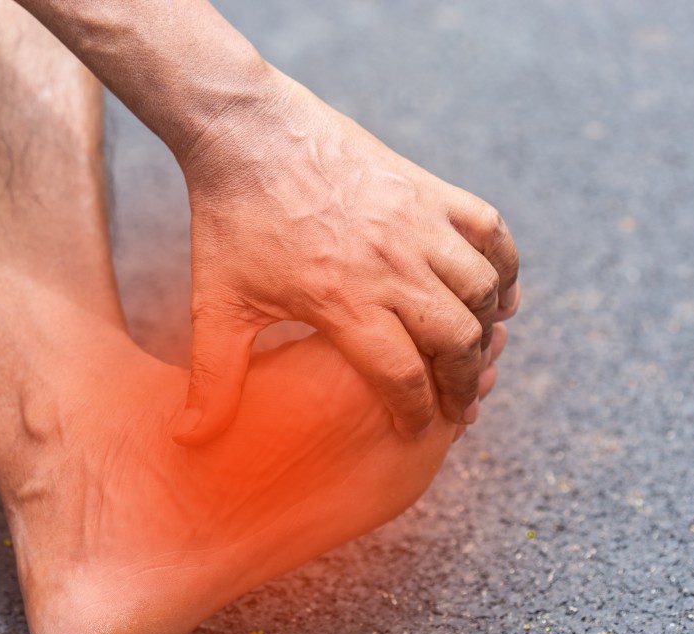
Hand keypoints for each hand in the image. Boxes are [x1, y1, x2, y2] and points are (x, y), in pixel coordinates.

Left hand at [172, 75, 519, 443]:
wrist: (248, 132)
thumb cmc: (230, 221)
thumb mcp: (216, 305)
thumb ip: (213, 378)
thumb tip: (188, 440)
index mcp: (342, 300)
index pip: (405, 377)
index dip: (419, 414)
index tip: (419, 430)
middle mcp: (390, 265)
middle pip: (457, 341)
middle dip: (465, 385)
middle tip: (461, 406)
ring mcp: (415, 222)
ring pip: (483, 290)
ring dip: (488, 330)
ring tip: (477, 353)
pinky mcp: (427, 188)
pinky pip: (491, 231)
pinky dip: (505, 266)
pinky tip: (497, 292)